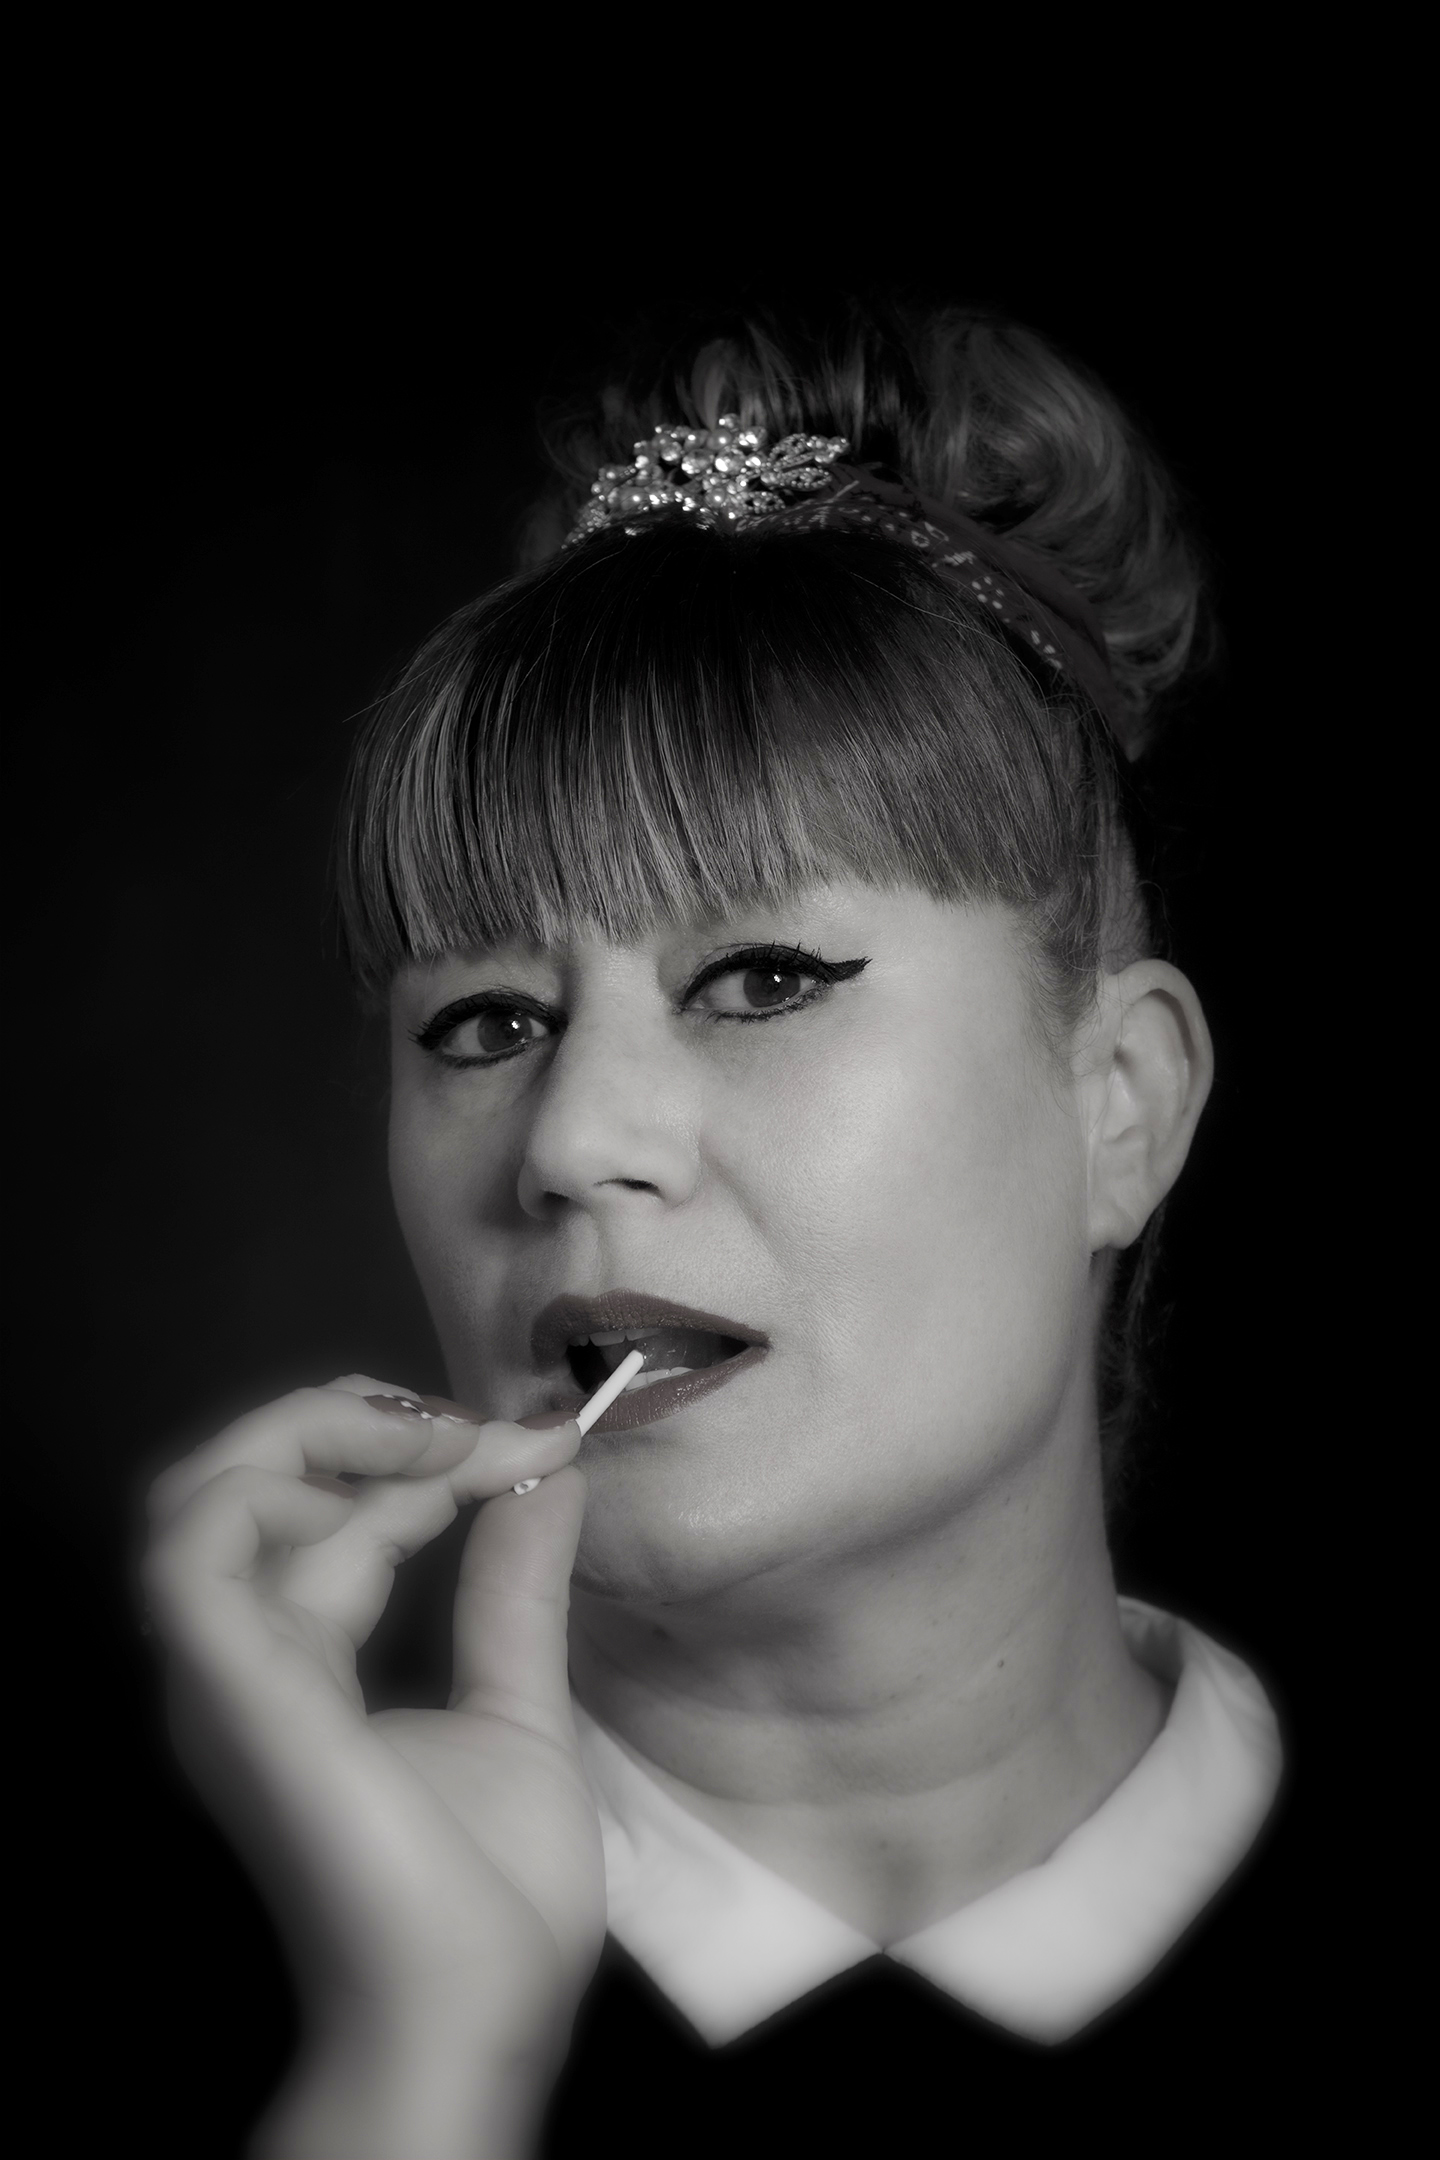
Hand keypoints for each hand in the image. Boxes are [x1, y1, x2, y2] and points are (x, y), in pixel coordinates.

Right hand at [143, 1376, 604, 2155]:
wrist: (475, 2013)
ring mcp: (227, 1676)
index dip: (423, 1454)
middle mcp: (244, 1662)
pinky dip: (276, 1487)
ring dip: (312, 1434)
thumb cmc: (493, 1898)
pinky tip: (392, 1496)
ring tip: (436, 1448)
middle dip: (352, 1419)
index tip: (538, 1442)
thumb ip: (516, 1589)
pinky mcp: (232, 1689)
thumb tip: (549, 1470)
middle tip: (471, 1428)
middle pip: (236, 1481)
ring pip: (195, 1494)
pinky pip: (191, 1551)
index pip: (324, 1515)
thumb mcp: (518, 1705)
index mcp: (300, 1668)